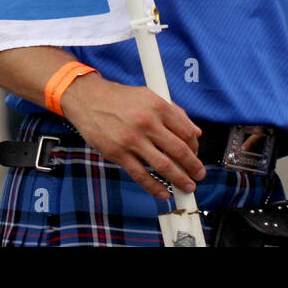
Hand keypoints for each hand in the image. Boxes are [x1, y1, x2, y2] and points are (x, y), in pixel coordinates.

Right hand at [58, 73, 205, 199]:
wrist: (88, 99)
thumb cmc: (120, 98)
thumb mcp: (149, 95)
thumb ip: (174, 112)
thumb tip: (195, 132)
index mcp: (158, 106)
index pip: (186, 131)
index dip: (195, 146)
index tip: (196, 154)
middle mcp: (147, 122)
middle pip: (179, 150)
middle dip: (193, 166)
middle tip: (199, 174)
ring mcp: (132, 140)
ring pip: (163, 165)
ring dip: (180, 179)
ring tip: (188, 186)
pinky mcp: (118, 153)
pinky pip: (141, 175)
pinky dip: (155, 187)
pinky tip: (164, 192)